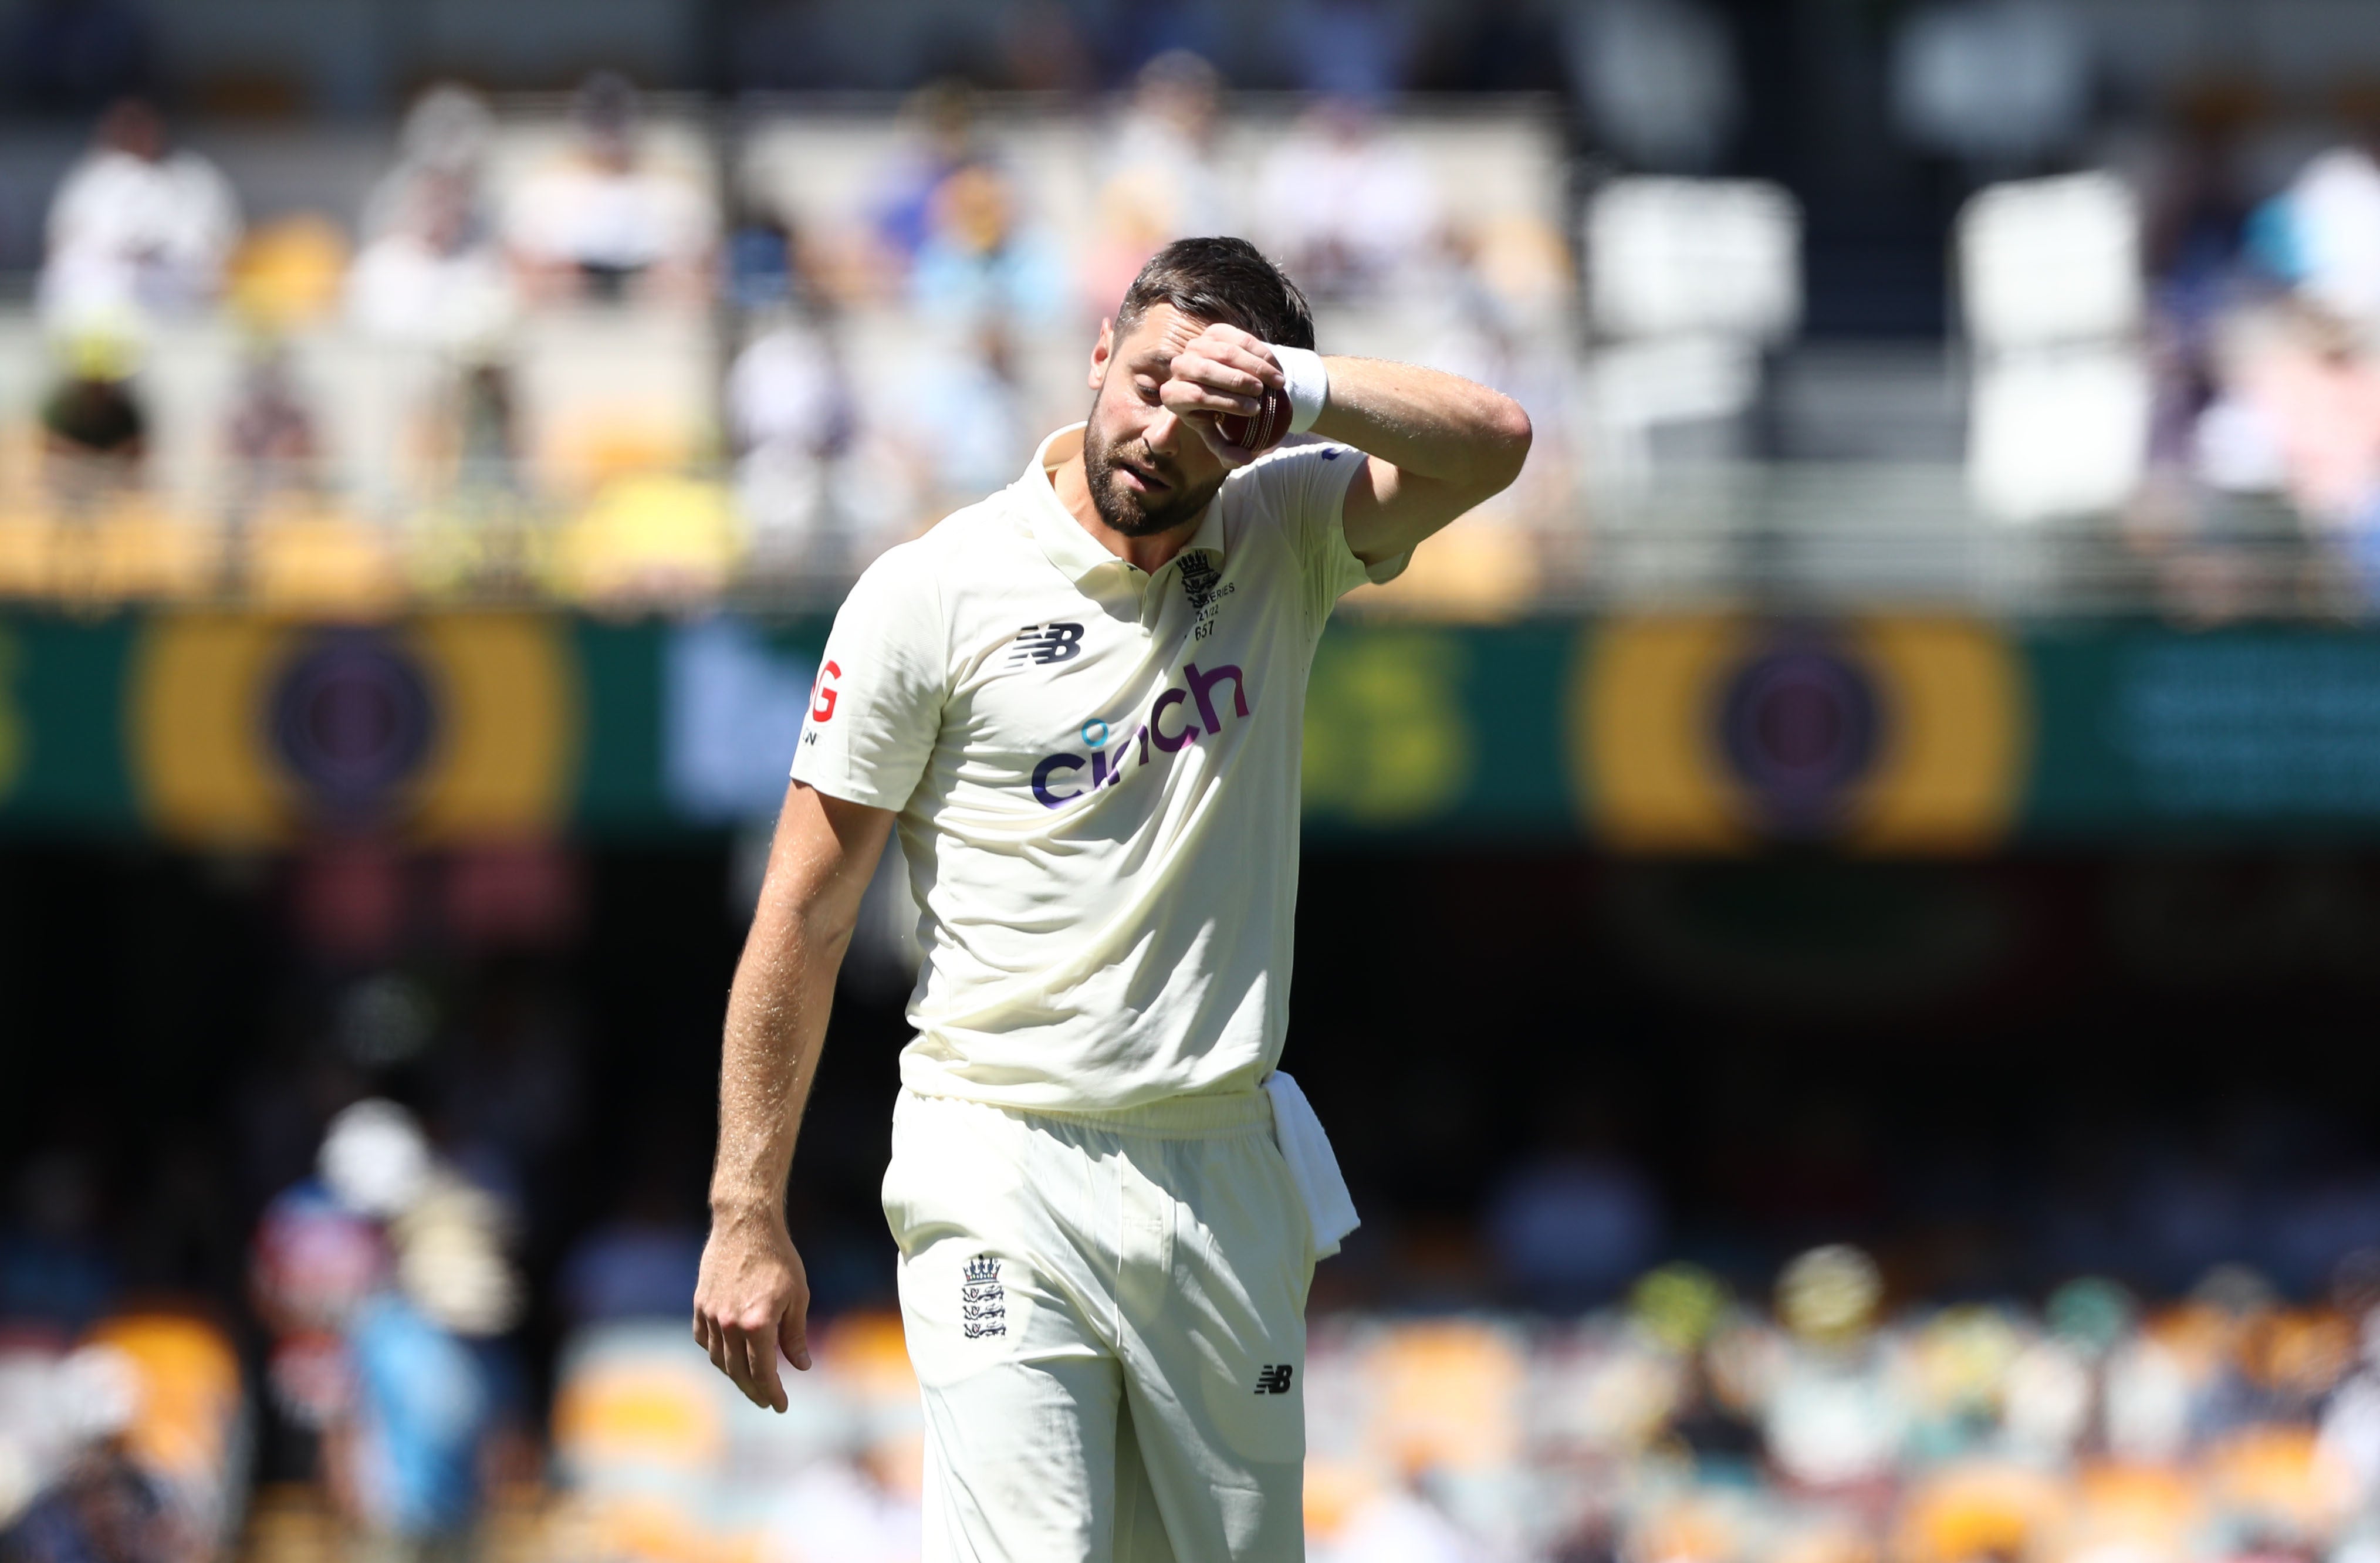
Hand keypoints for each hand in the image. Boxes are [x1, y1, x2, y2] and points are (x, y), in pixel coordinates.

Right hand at [693, 1207, 811, 1411]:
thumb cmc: (779, 1257)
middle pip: (738, 1372)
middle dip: (754, 1391)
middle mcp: (729, 1325)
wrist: (745, 1224)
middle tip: (766, 1401)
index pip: (763, 1373)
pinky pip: (703, 1340)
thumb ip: (796, 1335)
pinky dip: (716, 1352)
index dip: (773, 1393)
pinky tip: (728, 1356)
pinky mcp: (700, 1304)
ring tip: (749, 1381)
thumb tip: (801, 1366)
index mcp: (758, 1324)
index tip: (781, 1406)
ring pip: (718, 1359)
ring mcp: (710, 1315)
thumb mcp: (798, 1296)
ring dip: (734, 1375)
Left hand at [1158, 320, 1284, 466]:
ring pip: (1224, 351)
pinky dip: (1260, 353)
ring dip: (1254, 366)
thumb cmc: (1218, 416)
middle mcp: (1178, 367)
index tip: (1254, 411)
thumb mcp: (1218, 436)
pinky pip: (1238, 338)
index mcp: (1173, 395)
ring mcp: (1196, 345)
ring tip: (1277, 382)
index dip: (1226, 402)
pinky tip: (1276, 368)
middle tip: (1262, 393)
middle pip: (1205, 369)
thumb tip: (1246, 459)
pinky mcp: (1214, 332)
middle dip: (1237, 381)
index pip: (1196, 396)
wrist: (1222, 386)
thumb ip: (1227, 452)